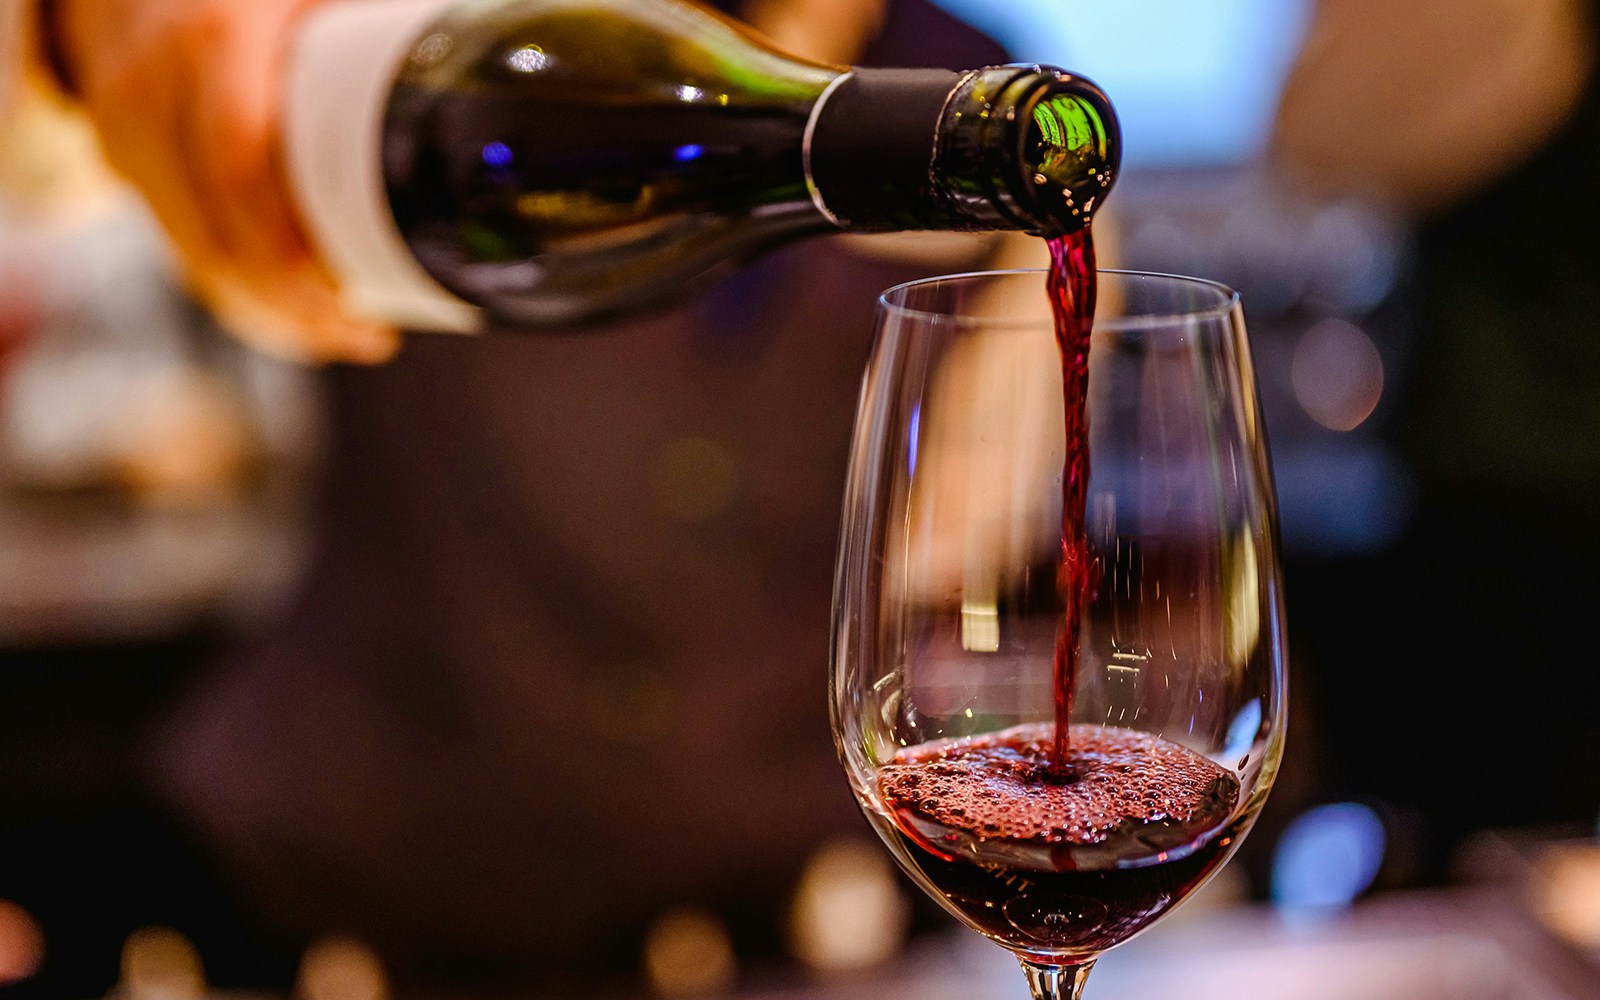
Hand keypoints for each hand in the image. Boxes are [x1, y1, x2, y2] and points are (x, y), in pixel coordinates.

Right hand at [52, 0, 399, 362]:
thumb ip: (388, 33)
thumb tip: (489, 71)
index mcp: (218, 37)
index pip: (242, 173)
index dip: (290, 257)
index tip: (356, 303)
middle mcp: (155, 84)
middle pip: (215, 236)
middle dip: (292, 309)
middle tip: (365, 340)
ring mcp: (128, 126)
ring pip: (193, 255)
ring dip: (268, 315)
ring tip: (343, 339)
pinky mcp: (124, 159)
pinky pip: (179, 244)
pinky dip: (238, 293)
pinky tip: (293, 318)